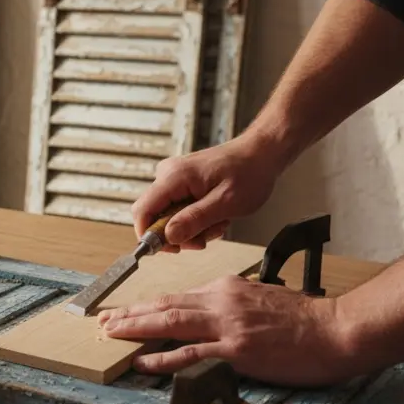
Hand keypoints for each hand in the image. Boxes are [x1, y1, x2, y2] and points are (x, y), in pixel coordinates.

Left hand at [97, 275, 360, 386]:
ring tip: (110, 334)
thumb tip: (214, 316)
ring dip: (136, 328)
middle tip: (103, 320)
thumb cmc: (307, 319)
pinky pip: (191, 353)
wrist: (336, 329)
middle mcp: (222, 301)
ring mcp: (227, 325)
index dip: (150, 304)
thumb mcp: (263, 299)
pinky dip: (163, 357)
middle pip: (166, 305)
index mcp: (228, 288)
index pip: (179, 296)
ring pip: (171, 323)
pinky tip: (143, 360)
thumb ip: (235, 305)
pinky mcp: (236, 349)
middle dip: (131, 313)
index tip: (128, 310)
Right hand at [132, 133, 284, 252]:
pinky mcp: (181, 184)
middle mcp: (167, 175)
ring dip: (191, 228)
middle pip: (154, 216)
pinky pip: (177, 210)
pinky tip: (214, 217)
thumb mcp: (225, 203)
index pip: (143, 211)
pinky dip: (195, 220)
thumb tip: (168, 237)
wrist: (260, 155)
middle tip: (203, 240)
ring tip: (217, 224)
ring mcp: (173, 179)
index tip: (171, 249)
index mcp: (174, 177)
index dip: (149, 235)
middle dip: (178, 234)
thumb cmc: (248, 173)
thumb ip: (195, 220)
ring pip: (167, 217)